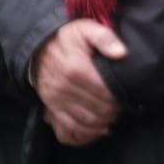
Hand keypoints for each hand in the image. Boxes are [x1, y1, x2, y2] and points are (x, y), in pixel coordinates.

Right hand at [34, 19, 127, 146]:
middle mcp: (65, 88)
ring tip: (113, 115)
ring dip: (104, 122)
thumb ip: (105, 38)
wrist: (37, 48)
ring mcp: (57, 101)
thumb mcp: (85, 29)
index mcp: (76, 69)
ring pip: (87, 122)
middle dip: (115, 110)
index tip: (126, 94)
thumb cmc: (66, 39)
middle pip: (99, 109)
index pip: (106, 92)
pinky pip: (69, 129)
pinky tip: (99, 129)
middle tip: (122, 105)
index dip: (120, 96)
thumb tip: (122, 53)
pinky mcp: (52, 109)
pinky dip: (86, 133)